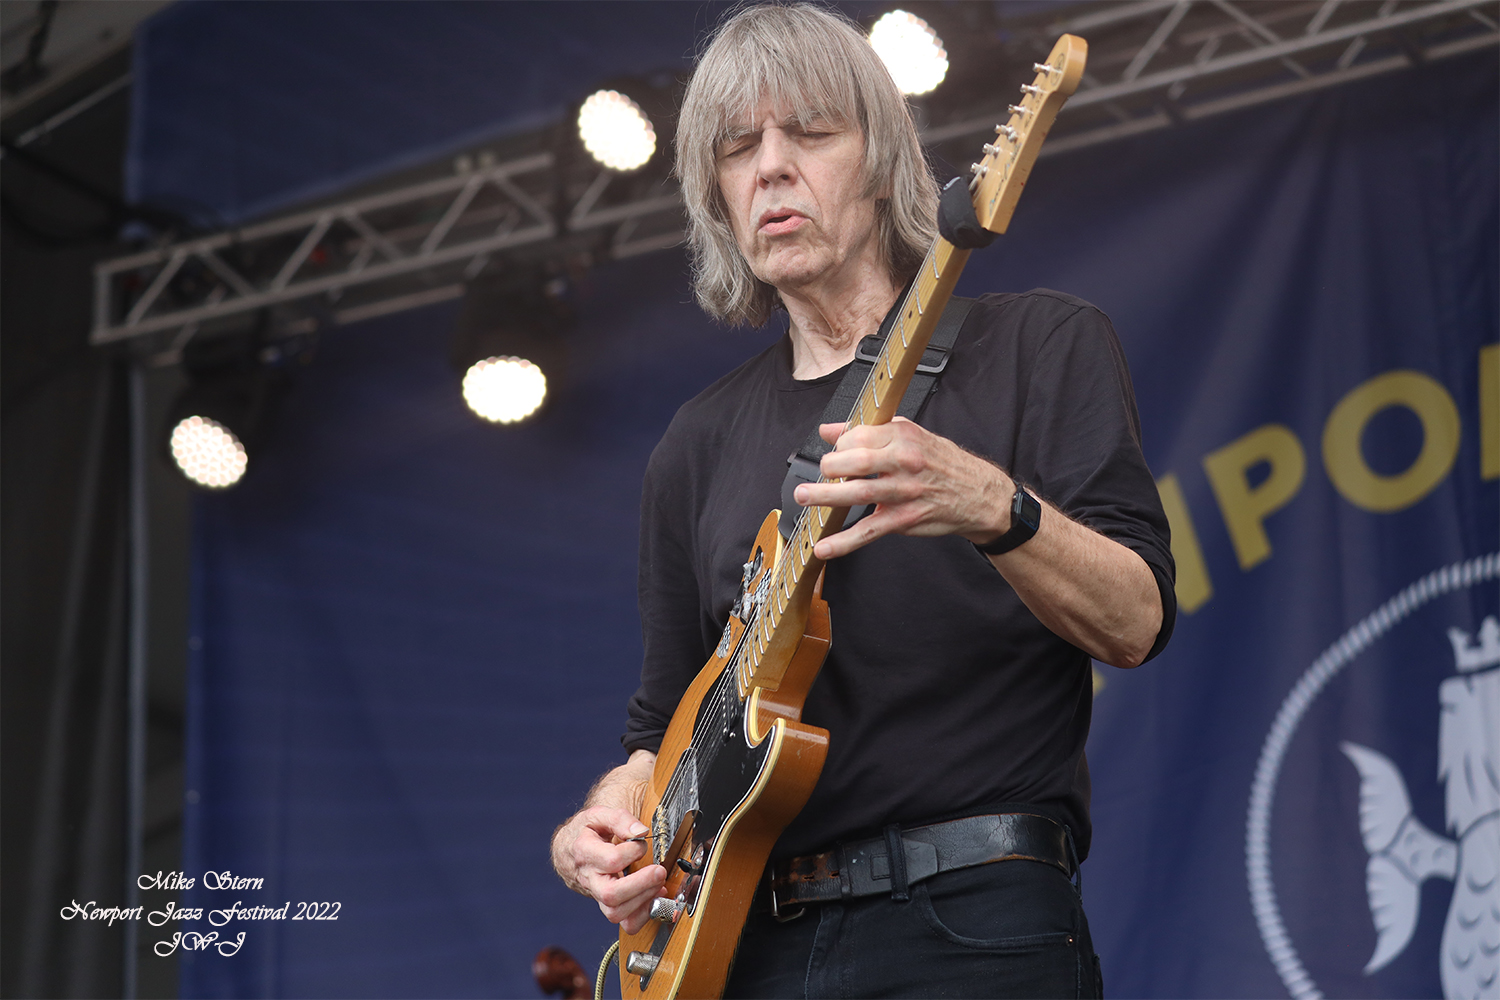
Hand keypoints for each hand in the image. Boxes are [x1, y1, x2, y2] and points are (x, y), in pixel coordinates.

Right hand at [551, 807, 666, 933]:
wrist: (569, 850)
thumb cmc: (585, 832)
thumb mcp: (598, 815)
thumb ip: (620, 820)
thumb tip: (641, 832)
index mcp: (585, 852)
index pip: (611, 860)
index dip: (633, 851)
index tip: (641, 842)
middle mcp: (589, 878)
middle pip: (611, 895)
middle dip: (641, 884)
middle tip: (659, 871)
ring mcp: (597, 894)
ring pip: (616, 912)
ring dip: (644, 900)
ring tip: (658, 883)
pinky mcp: (608, 905)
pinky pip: (625, 922)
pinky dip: (643, 915)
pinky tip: (654, 897)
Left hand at [793, 418, 1011, 558]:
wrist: (977, 494)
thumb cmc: (942, 463)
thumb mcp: (910, 435)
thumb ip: (868, 431)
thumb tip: (831, 430)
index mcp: (903, 437)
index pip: (860, 435)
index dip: (839, 444)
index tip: (833, 453)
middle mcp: (904, 462)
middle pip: (857, 462)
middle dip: (829, 467)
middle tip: (816, 474)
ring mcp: (904, 493)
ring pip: (859, 494)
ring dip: (826, 498)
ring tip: (804, 498)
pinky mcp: (904, 519)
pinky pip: (869, 531)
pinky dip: (845, 541)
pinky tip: (825, 546)